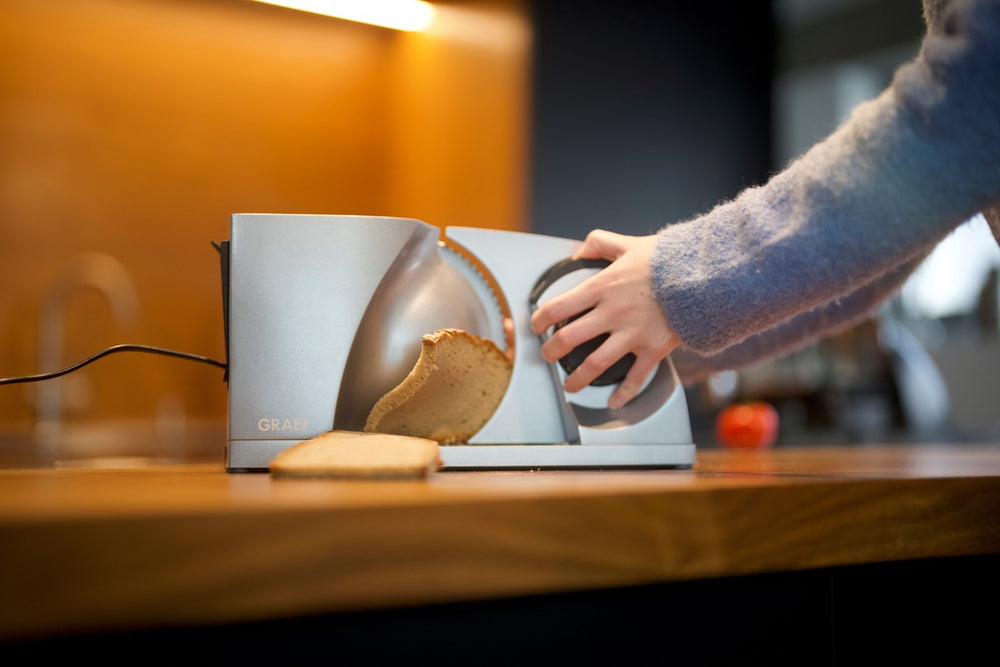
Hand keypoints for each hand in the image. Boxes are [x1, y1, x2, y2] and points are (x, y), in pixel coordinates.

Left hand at [530, 230, 679, 408]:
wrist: (704, 274)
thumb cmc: (668, 260)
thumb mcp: (630, 244)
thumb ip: (600, 243)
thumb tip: (579, 252)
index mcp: (602, 287)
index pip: (557, 307)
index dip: (539, 319)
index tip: (536, 325)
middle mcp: (612, 313)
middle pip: (568, 339)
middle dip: (550, 351)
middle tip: (547, 355)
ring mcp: (632, 334)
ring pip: (594, 364)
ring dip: (576, 379)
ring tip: (568, 385)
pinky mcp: (653, 349)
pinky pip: (635, 378)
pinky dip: (623, 394)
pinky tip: (614, 401)